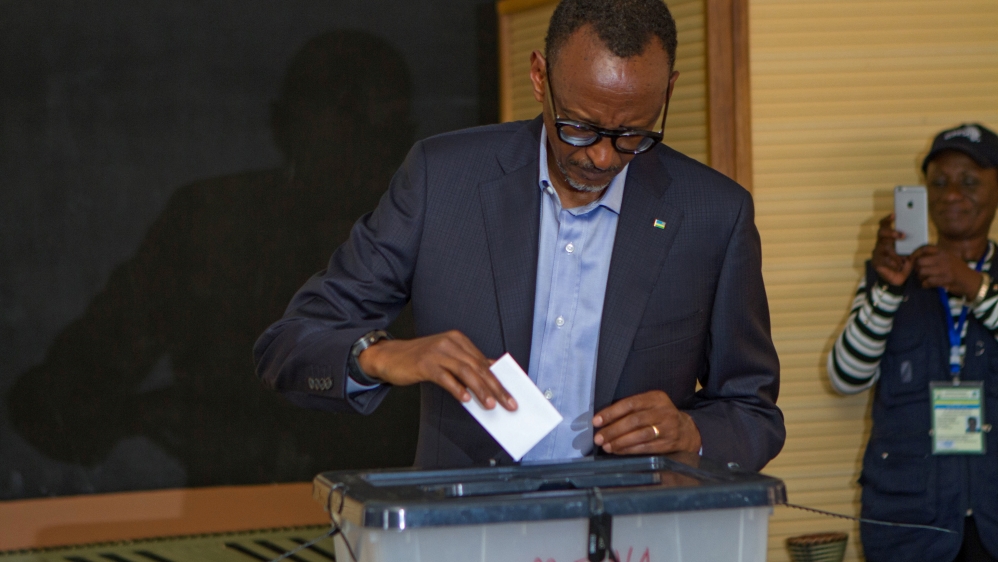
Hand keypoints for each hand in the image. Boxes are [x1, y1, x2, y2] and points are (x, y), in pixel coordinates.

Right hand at [358, 330, 516, 410]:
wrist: (389, 356)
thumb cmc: (419, 360)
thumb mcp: (446, 358)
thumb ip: (466, 366)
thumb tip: (490, 382)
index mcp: (459, 340)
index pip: (484, 362)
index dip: (499, 379)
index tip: (511, 394)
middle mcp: (450, 343)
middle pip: (478, 367)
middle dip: (495, 387)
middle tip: (508, 403)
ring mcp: (437, 352)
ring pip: (465, 372)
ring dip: (480, 390)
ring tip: (490, 404)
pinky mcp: (425, 363)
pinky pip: (445, 377)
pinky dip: (457, 388)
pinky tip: (465, 399)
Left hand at [592, 390, 700, 454]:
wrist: (687, 430)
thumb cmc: (660, 416)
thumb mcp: (650, 405)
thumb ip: (631, 409)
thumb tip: (603, 420)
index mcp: (656, 397)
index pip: (630, 403)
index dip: (611, 412)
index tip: (596, 421)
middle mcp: (663, 411)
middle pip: (634, 420)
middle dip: (613, 430)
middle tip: (599, 438)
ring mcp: (668, 428)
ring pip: (640, 435)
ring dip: (620, 442)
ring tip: (607, 446)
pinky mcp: (669, 443)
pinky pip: (646, 447)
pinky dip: (630, 450)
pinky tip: (619, 451)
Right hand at [871, 213, 913, 285]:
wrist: (900, 278)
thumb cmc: (907, 263)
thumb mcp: (914, 254)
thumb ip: (919, 248)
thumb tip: (930, 246)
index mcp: (889, 238)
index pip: (885, 224)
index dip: (888, 219)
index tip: (895, 214)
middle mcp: (882, 243)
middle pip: (881, 232)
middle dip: (891, 233)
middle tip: (903, 236)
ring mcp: (877, 252)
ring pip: (884, 248)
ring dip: (895, 254)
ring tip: (902, 260)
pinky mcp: (876, 262)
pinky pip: (883, 260)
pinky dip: (893, 263)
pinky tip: (898, 266)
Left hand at [912, 245, 983, 298]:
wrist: (971, 280)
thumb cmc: (956, 270)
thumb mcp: (947, 258)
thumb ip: (934, 256)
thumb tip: (914, 258)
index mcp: (943, 252)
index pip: (924, 248)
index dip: (915, 253)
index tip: (910, 259)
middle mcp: (943, 258)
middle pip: (920, 261)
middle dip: (916, 268)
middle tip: (919, 273)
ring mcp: (945, 268)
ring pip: (922, 272)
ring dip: (920, 277)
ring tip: (923, 279)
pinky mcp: (946, 279)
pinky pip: (928, 281)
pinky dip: (925, 284)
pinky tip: (927, 285)